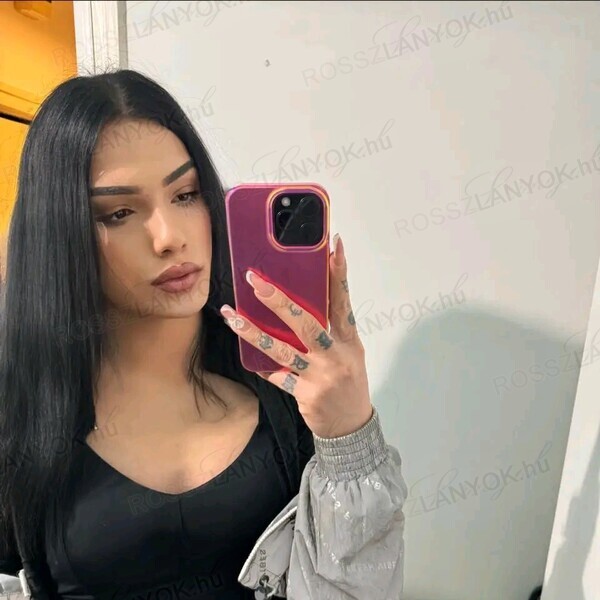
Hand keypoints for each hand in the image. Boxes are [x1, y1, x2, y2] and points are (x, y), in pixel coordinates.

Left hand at [220, 233, 373, 438]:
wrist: (352, 425)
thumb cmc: (348, 381)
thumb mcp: (349, 351)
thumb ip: (330, 329)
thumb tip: (298, 304)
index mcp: (348, 339)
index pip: (343, 301)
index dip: (339, 273)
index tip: (334, 245)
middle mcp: (335, 355)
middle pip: (306, 322)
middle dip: (278, 301)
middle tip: (256, 281)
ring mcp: (320, 376)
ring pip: (282, 349)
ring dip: (253, 332)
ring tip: (231, 315)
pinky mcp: (305, 394)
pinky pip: (276, 375)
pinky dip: (261, 363)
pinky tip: (245, 353)